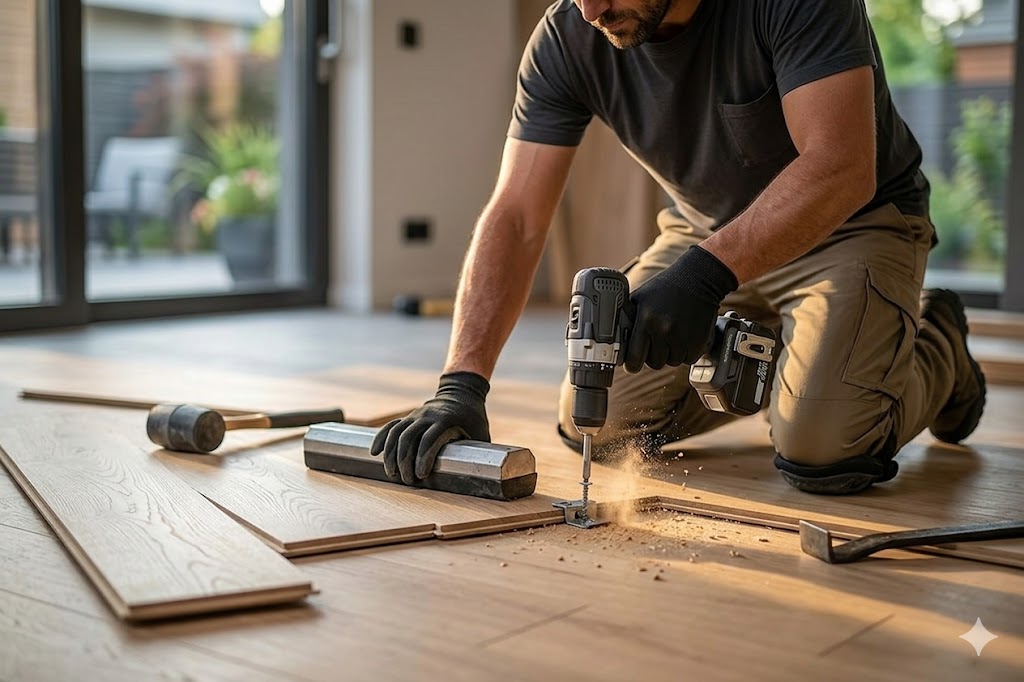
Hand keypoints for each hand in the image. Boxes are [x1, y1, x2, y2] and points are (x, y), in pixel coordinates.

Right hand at [370, 372, 490, 483]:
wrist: (461, 392)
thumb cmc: (474, 418)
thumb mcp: (481, 434)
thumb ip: (478, 454)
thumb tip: (483, 479)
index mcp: (446, 420)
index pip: (429, 440)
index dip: (423, 458)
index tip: (421, 475)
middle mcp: (427, 416)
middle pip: (409, 438)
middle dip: (404, 461)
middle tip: (407, 480)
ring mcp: (416, 415)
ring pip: (397, 433)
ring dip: (391, 454)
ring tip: (391, 473)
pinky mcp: (409, 417)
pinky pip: (391, 427)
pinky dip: (381, 439)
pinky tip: (374, 453)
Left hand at [624, 245, 737, 372]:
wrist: (697, 278)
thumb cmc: (666, 287)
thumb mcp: (641, 297)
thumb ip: (629, 318)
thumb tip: (615, 337)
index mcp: (646, 320)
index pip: (634, 358)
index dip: (632, 364)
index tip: (633, 363)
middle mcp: (664, 330)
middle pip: (654, 363)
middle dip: (654, 356)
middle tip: (657, 343)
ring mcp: (683, 337)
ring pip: (672, 362)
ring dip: (671, 354)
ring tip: (672, 336)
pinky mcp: (699, 341)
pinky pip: (689, 359)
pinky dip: (686, 352)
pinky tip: (685, 337)